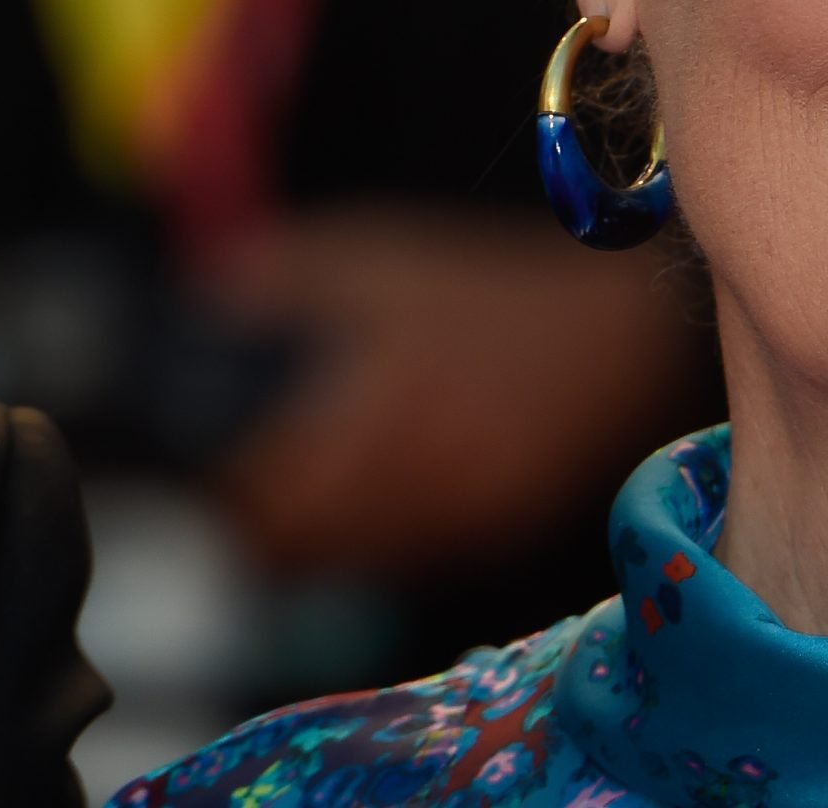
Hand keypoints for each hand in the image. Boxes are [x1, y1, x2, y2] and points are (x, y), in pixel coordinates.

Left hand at [203, 205, 708, 577]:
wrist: (624, 325)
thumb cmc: (492, 290)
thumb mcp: (381, 261)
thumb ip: (282, 276)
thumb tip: (204, 292)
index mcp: (380, 413)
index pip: (264, 503)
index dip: (228, 496)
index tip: (219, 476)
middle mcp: (423, 482)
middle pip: (302, 553)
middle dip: (268, 530)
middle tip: (256, 495)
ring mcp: (466, 520)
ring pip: (357, 567)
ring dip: (327, 544)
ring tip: (323, 494)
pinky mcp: (502, 539)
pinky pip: (416, 564)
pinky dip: (392, 542)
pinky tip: (398, 493)